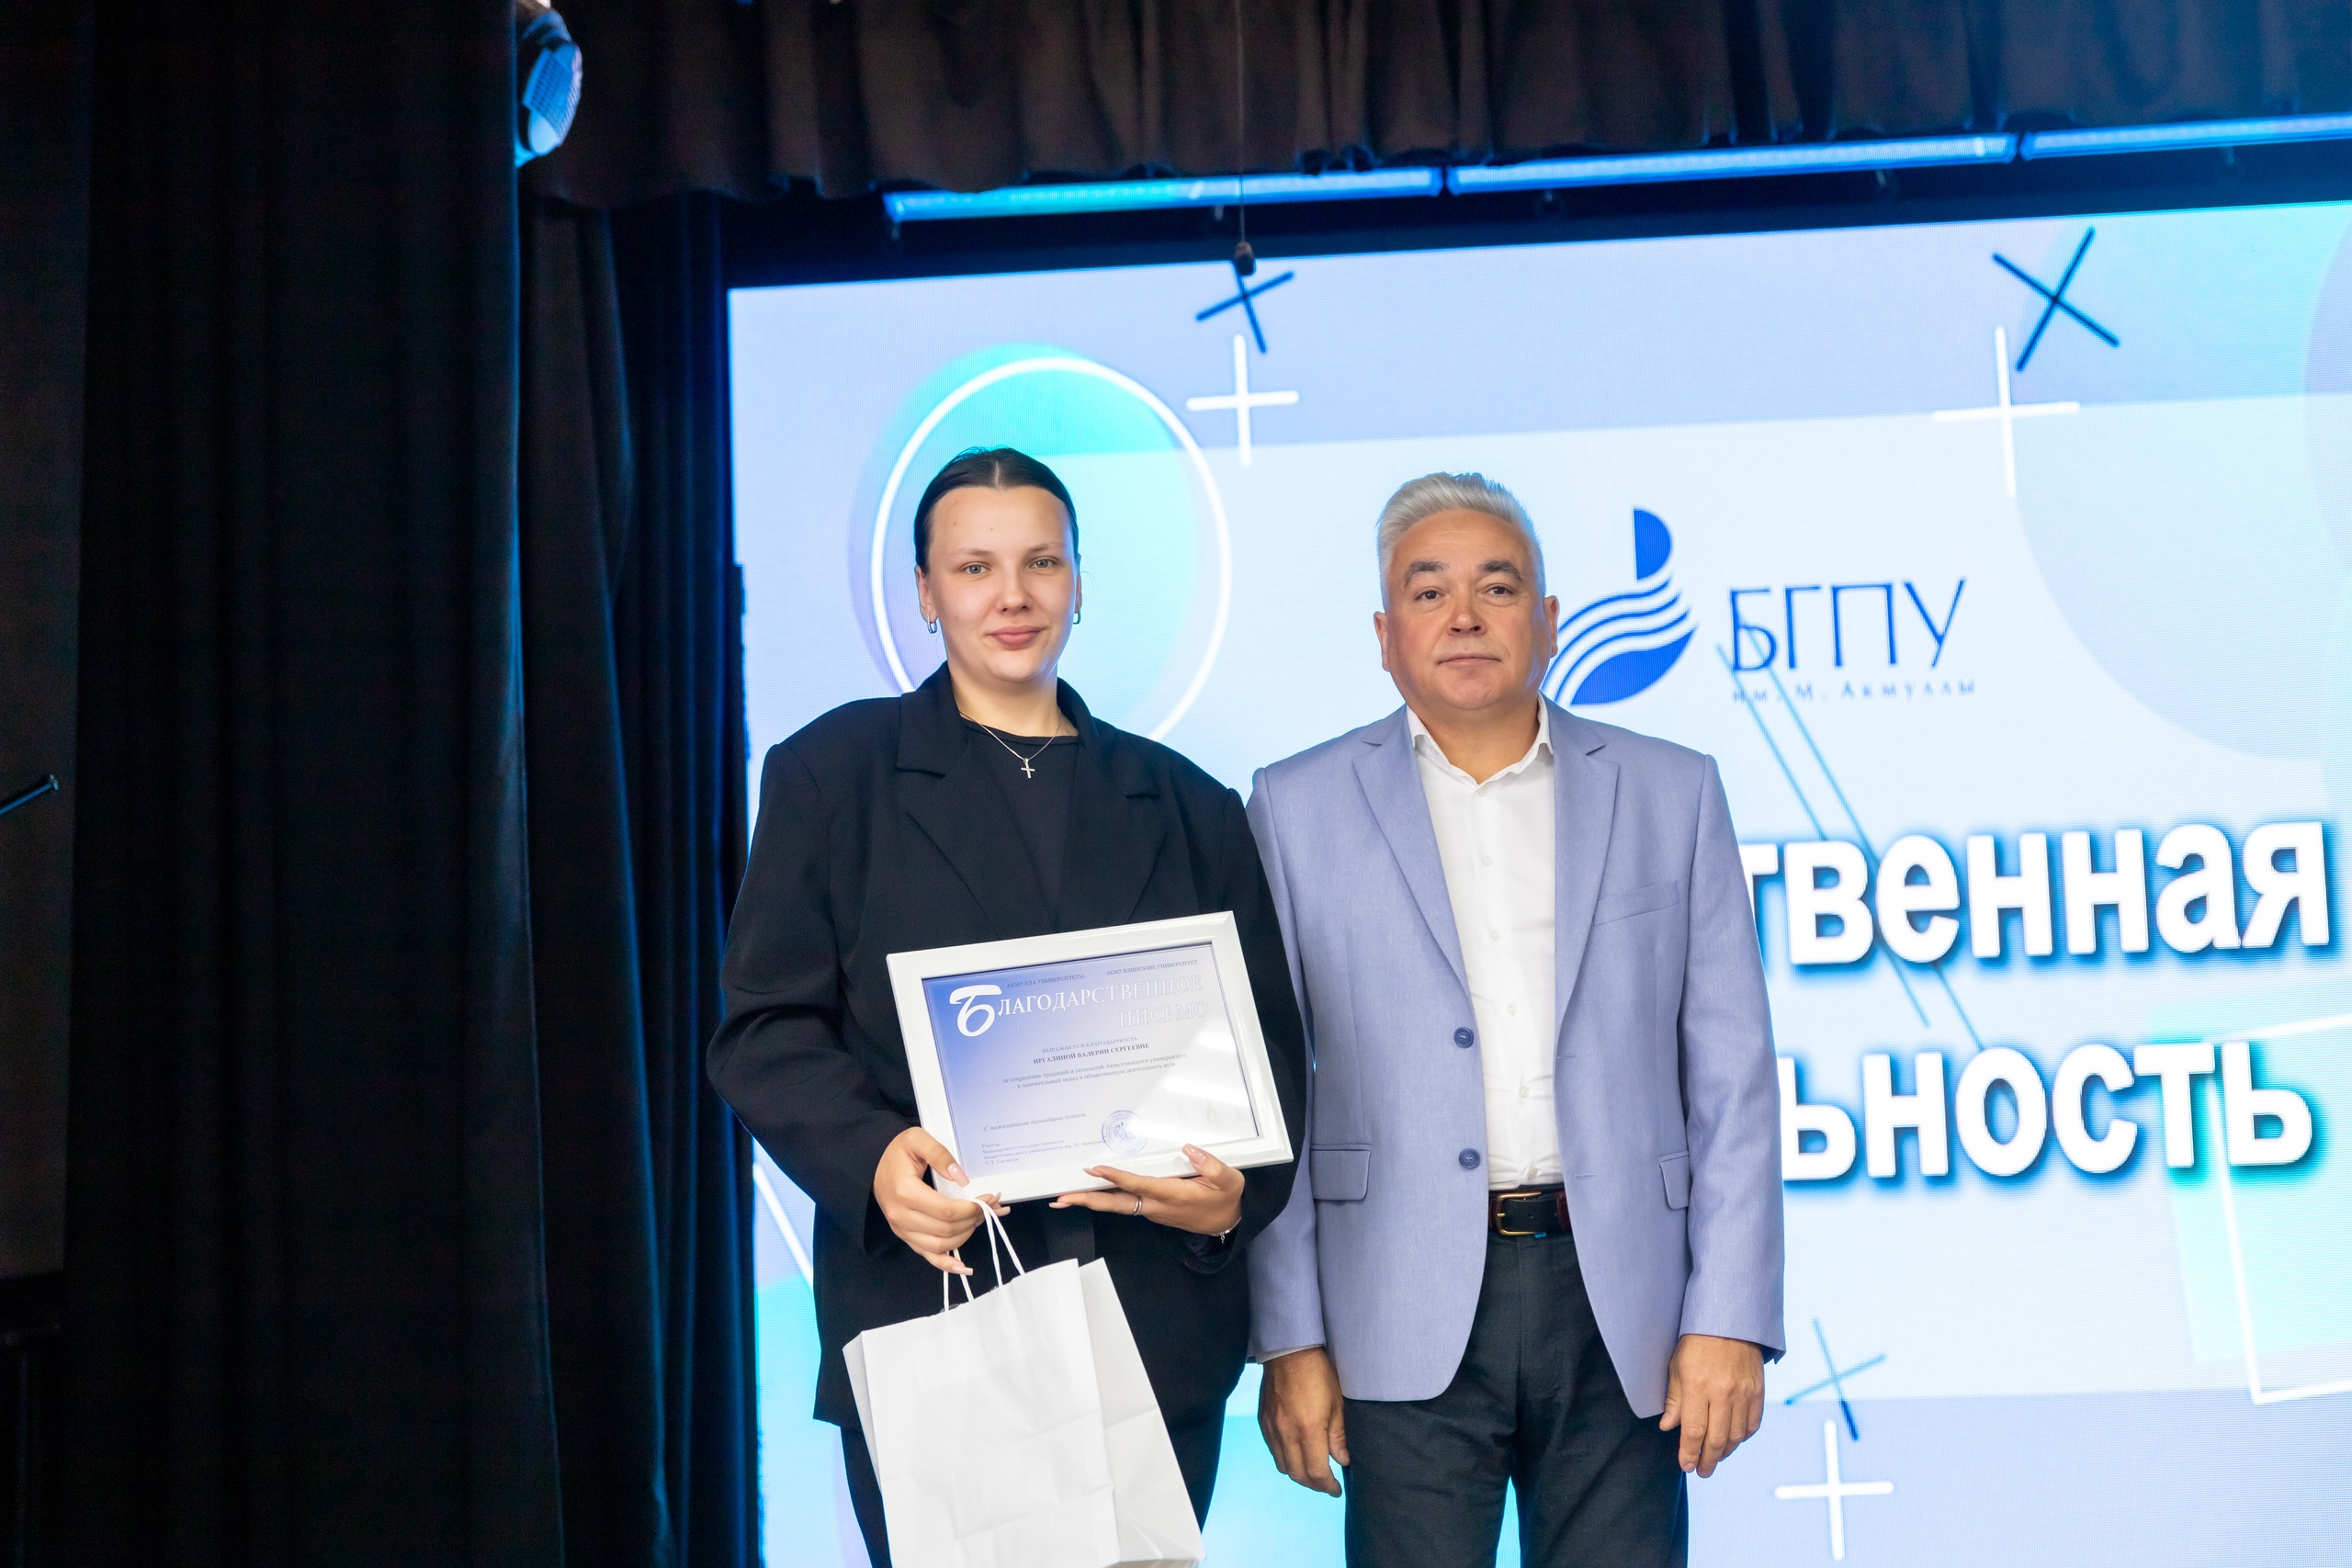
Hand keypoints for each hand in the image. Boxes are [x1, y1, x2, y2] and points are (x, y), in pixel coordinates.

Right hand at [871, 1126, 1006, 1274]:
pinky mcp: (906, 1237)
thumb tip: (963, 1179)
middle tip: (990, 1206)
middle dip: (973, 1219)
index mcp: (905, 1192)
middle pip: (947, 1229)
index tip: (988, 1198)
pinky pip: (928, 1256)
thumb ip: (941, 1155)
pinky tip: (964, 1267)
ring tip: (980, 1219)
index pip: (946, 1211)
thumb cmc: (897, 1152)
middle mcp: (901, 1216)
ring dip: (966, 1235)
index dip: (972, 1208)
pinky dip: (947, 1265)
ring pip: (941, 1245)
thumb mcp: (917, 1139)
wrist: (873, 1166)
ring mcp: (902, 1230)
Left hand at [1049, 1143, 1243, 1236]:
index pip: (1140, 1185)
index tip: (1096, 1170)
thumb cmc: (1227, 1199)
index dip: (1117, 1178)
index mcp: (1174, 1195)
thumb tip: (1188, 1149)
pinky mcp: (1152, 1210)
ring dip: (1090, 1202)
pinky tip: (1090, 1195)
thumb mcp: (1229, 1179)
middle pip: (1117, 1204)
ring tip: (1064, 1198)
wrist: (1228, 1224)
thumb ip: (1210, 1164)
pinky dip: (1104, 1200)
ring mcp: (1153, 1210)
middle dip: (1088, 1201)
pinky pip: (1124, 1204)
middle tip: (1061, 1198)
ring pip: (1117, 1206)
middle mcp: (1157, 1206)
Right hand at [1258, 1347, 1347, 1495]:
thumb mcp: (1337, 1404)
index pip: (1316, 1472)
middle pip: (1297, 1474)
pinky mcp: (1263, 1421)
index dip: (1327, 1485)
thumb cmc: (1318, 1374)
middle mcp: (1286, 1434)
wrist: (1289, 1351)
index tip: (1336, 1489)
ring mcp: (1272, 1428)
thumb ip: (1338, 1437)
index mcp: (1308, 1431)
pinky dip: (1285, 1458)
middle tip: (1326, 1484)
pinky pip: (1273, 1450)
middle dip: (1314, 1484)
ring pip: (1282, 1465)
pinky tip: (1296, 1453)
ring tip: (1312, 1471)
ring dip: (1298, 1473)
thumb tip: (1342, 1460)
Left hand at [1659, 1333, 1763, 1476]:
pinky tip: (1733, 1442)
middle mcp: (1723, 1393)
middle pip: (1716, 1439)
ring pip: (1736, 1436)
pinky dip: (1742, 1437)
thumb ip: (1674, 1400)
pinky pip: (1752, 1424)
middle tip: (1701, 1471)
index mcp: (1697, 1386)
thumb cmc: (1697, 1343)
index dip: (1689, 1453)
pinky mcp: (1758, 1392)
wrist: (1730, 1322)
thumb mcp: (1677, 1367)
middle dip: (1707, 1460)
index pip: (1693, 1431)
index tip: (1685, 1465)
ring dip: (1725, 1452)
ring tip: (1715, 1458)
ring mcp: (1744, 1393)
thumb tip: (1667, 1427)